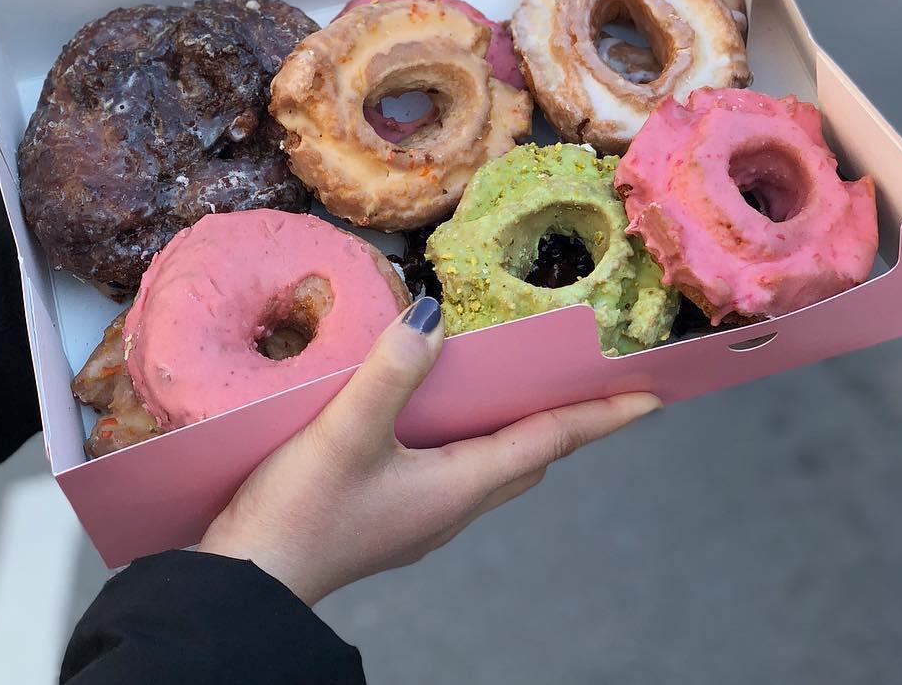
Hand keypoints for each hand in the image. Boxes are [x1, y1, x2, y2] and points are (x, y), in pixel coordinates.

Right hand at [198, 297, 659, 603]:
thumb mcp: (344, 435)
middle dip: (567, 419)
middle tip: (594, 380)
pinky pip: (453, 467)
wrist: (250, 583)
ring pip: (492, 464)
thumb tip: (433, 318)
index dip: (601, 413)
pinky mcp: (390, 514)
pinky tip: (435, 411)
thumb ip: (390, 373)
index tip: (651, 394)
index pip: (548, 440)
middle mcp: (451, 506)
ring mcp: (421, 515)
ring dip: (516, 425)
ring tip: (524, 382)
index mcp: (458, 487)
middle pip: (529, 454)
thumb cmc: (299, 514)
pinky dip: (469, 434)